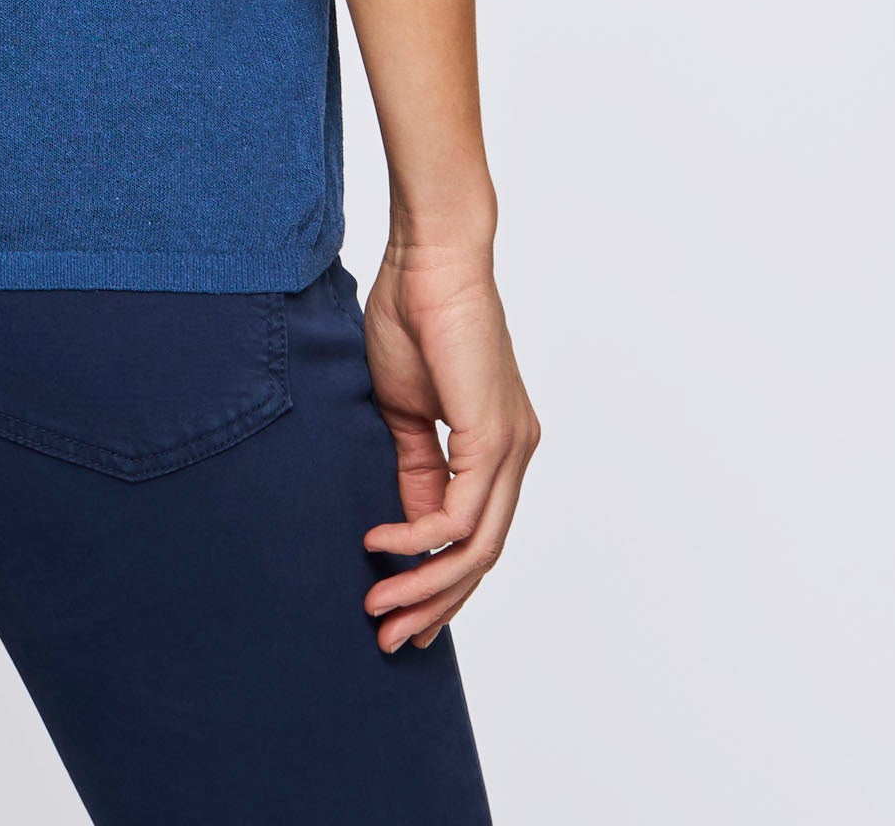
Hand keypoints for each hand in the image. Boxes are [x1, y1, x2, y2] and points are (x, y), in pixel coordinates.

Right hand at [358, 239, 538, 652]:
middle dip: (434, 605)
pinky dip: (420, 538)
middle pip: (484, 558)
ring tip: (377, 608)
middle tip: (390, 639)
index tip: (397, 614)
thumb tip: (411, 526)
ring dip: (425, 585)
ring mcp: (511, 447)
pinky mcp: (493, 435)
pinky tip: (381, 544)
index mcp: (498, 448)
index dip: (438, 582)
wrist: (430, 257)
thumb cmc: (414, 315)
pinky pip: (462, 514)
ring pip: (478, 548)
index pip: (476, 537)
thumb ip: (415, 468)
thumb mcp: (405, 410)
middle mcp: (516, 455)